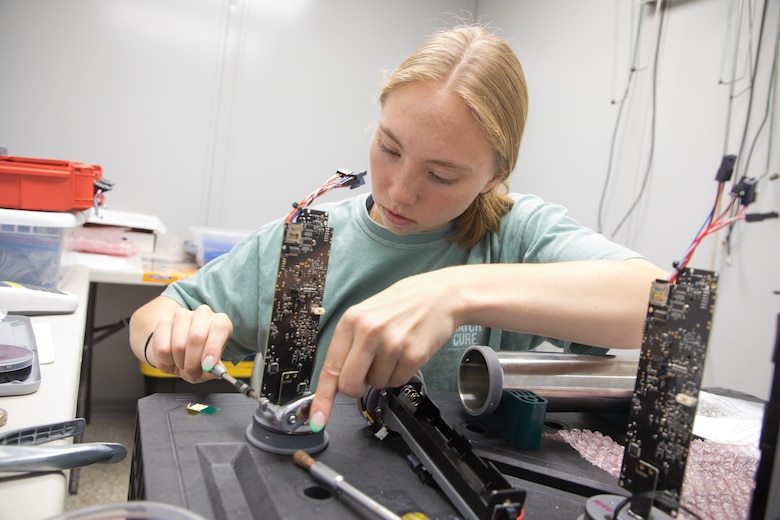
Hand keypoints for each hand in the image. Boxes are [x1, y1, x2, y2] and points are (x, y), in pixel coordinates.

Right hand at [148, 304, 233, 382]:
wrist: (178, 348)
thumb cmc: (199, 355)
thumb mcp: (210, 365)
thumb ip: (213, 370)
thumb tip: (212, 372)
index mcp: (221, 321)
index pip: (219, 329)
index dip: (213, 348)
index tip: (208, 365)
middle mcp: (203, 314)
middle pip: (197, 338)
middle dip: (193, 362)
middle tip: (193, 373)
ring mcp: (182, 316)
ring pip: (178, 346)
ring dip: (180, 363)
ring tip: (183, 365)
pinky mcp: (163, 322)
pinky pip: (162, 349)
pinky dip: (166, 362)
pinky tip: (171, 360)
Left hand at [309, 271, 458, 429]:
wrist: (438, 296)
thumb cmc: (400, 306)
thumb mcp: (366, 316)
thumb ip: (350, 345)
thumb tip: (337, 382)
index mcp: (351, 321)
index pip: (331, 368)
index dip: (322, 398)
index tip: (317, 419)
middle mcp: (368, 332)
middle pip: (350, 385)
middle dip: (357, 387)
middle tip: (368, 373)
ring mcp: (391, 344)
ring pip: (375, 384)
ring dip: (383, 374)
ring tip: (394, 350)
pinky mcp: (412, 356)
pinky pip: (397, 382)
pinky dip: (400, 373)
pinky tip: (406, 352)